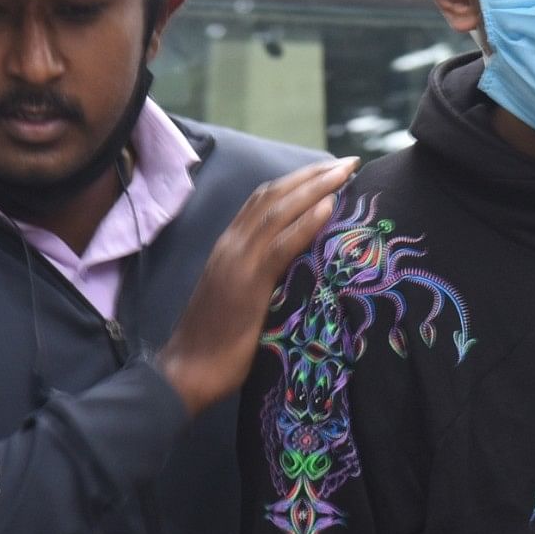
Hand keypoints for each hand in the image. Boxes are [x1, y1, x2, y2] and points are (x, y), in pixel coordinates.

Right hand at [156, 157, 359, 416]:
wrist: (186, 372)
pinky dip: (305, 222)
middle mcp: (231, 244)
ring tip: (345, 172)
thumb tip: (294, 269)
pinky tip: (329, 206)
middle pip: (274, 195)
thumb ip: (260, 275)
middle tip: (348, 161)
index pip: (264, 200)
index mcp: (229, 246)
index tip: (329, 170)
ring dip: (316, 187)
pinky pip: (280, 245)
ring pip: (279, 210)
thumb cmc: (216, 344)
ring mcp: (236, 261)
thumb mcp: (240, 298)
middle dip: (313, 174)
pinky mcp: (246, 283)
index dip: (297, 181)